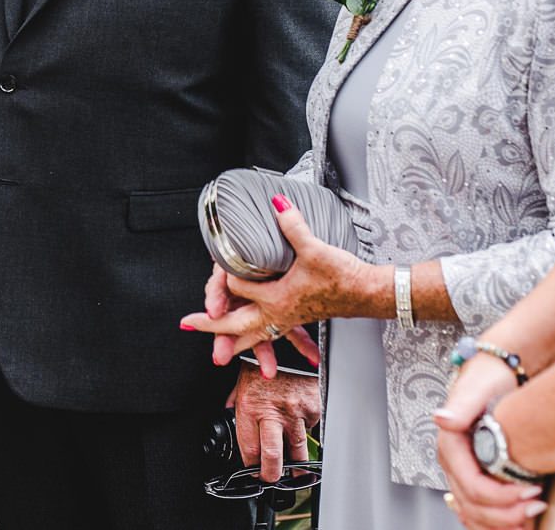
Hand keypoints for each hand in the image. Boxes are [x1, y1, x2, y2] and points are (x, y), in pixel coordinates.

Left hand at [182, 200, 357, 366]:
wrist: (368, 293)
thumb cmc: (343, 277)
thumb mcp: (315, 249)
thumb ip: (293, 226)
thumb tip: (277, 204)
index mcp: (277, 299)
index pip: (237, 288)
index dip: (228, 275)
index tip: (224, 260)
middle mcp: (279, 313)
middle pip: (236, 325)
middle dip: (210, 326)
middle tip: (186, 324)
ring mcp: (288, 318)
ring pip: (253, 336)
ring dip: (233, 340)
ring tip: (216, 350)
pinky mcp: (298, 317)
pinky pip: (270, 335)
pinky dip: (257, 339)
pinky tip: (255, 340)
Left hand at [229, 366, 317, 481]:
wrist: (289, 346)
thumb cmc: (263, 362)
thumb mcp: (242, 380)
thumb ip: (236, 401)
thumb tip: (228, 414)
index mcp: (249, 406)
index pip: (249, 448)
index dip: (250, 465)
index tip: (253, 470)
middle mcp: (271, 411)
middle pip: (272, 456)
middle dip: (271, 475)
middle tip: (271, 479)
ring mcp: (294, 412)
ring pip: (297, 452)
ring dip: (296, 467)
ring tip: (294, 474)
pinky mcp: (313, 410)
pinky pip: (311, 430)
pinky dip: (307, 432)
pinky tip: (301, 427)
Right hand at [433, 361, 543, 528]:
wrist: (497, 372)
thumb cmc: (490, 378)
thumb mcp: (478, 387)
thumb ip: (462, 404)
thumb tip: (444, 419)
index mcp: (450, 444)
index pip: (472, 486)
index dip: (501, 497)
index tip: (532, 492)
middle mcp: (453, 462)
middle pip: (472, 506)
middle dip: (505, 514)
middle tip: (536, 506)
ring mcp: (463, 471)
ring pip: (472, 513)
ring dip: (499, 524)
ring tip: (529, 519)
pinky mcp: (475, 475)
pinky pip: (477, 510)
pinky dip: (495, 523)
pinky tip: (516, 522)